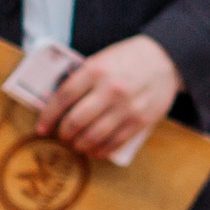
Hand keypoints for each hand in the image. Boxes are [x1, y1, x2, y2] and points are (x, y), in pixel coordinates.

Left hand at [40, 36, 181, 161]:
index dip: (48, 116)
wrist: (167, 58)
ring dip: (80, 144)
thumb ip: (83, 79)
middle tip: (62, 136)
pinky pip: (115, 142)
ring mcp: (127, 106)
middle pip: (75, 120)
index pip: (62, 98)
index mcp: (95, 70)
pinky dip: (101, 150)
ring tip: (77, 144)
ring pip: (93, 135)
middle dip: (64, 133)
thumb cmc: (129, 59)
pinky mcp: (142, 120)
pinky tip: (95, 151)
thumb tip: (58, 105)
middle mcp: (110, 89)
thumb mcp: (102, 59)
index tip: (42, 128)